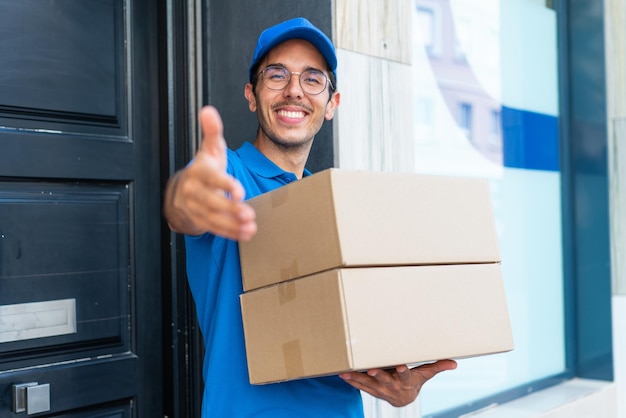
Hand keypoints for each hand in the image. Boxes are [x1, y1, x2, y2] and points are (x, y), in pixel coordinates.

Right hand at [164, 106, 256, 239]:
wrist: (182, 191)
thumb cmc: (203, 168)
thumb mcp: (209, 149)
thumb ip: (212, 131)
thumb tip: (208, 111)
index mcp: (200, 172)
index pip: (211, 178)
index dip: (225, 184)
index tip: (239, 192)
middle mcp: (195, 191)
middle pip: (212, 202)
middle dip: (231, 209)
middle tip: (249, 214)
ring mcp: (196, 207)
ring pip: (214, 218)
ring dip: (232, 224)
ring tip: (250, 226)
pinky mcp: (201, 220)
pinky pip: (215, 228)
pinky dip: (231, 232)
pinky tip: (245, 233)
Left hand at [339, 360, 456, 406]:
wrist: (403, 400)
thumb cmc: (414, 381)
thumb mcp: (425, 374)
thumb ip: (437, 367)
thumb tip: (454, 363)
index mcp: (406, 380)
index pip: (405, 375)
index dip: (403, 371)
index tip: (401, 366)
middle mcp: (392, 386)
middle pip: (385, 380)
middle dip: (378, 375)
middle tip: (372, 369)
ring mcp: (380, 389)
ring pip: (369, 384)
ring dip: (359, 378)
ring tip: (348, 372)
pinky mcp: (371, 390)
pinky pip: (360, 386)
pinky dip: (351, 380)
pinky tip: (342, 374)